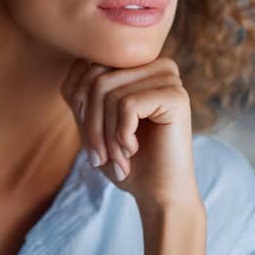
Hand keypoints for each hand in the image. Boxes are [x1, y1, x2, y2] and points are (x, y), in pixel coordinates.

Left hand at [60, 57, 199, 212]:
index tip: (89, 139)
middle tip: (99, 157)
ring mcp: (169, 78)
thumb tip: (78, 61)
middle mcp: (156, 65)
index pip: (88, 66)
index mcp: (138, 66)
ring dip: (105, 135)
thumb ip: (82, 89)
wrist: (157, 193)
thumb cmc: (125, 159)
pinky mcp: (177, 96)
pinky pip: (128, 105)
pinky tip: (132, 150)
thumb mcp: (93, 120)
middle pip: (97, 79)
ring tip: (117, 158)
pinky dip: (121, 135)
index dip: (79, 105)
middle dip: (91, 124)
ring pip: (110, 93)